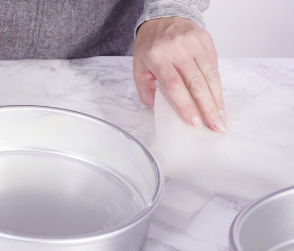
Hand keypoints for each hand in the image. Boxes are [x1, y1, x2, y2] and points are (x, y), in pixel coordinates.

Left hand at [134, 17, 225, 131]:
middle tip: (215, 126)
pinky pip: (214, 67)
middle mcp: (176, 49)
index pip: (173, 84)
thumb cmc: (150, 44)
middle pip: (195, 83)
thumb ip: (144, 89)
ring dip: (217, 100)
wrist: (164, 16)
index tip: (194, 122)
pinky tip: (219, 101)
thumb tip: (156, 109)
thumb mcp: (138, 65)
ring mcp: (193, 44)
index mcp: (156, 56)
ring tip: (221, 118)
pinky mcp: (206, 41)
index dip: (185, 105)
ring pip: (209, 76)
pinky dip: (218, 86)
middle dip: (207, 107)